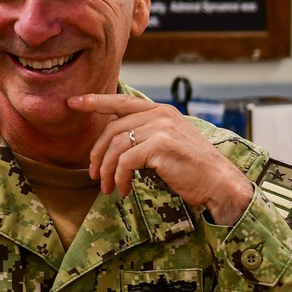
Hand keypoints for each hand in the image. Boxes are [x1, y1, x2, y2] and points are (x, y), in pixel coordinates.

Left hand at [68, 94, 253, 224]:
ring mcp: (161, 128)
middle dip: (98, 154)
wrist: (219, 182)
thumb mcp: (169, 143)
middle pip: (112, 128)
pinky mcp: (160, 145)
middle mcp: (160, 115)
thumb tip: (115, 142)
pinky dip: (120, 178)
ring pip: (116, 146)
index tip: (72, 102)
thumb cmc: (194, 168)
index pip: (121, 102)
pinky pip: (126, 161)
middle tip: (94, 175)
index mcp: (161, 111)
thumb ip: (147, 135)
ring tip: (108, 187)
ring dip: (107, 171)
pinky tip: (124, 190)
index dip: (94, 102)